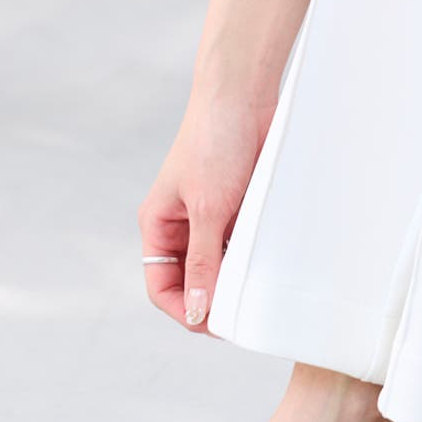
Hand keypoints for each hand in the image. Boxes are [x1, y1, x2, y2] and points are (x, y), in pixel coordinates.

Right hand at [139, 96, 273, 332]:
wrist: (245, 97)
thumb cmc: (214, 142)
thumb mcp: (207, 210)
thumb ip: (203, 262)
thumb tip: (197, 308)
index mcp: (159, 226)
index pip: (161, 287)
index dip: (184, 310)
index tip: (213, 325)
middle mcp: (181, 230)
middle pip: (189, 285)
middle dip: (209, 304)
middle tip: (239, 317)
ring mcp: (210, 224)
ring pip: (216, 273)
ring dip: (231, 286)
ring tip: (252, 294)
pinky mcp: (236, 216)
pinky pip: (238, 254)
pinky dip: (248, 266)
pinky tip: (262, 270)